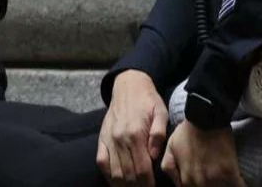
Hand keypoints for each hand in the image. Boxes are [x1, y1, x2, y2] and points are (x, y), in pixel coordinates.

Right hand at [97, 70, 168, 185]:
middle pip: (128, 173)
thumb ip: (158, 133)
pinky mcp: (102, 138)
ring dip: (123, 184)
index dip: (149, 183)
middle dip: (138, 186)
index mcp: (135, 134)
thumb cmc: (147, 100)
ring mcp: (109, 139)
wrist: (128, 86)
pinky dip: (108, 175)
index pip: (142, 168)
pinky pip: (101, 161)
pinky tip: (116, 181)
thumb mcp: (160, 112)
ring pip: (114, 171)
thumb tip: (154, 154)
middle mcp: (119, 139)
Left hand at [161, 121, 243, 186]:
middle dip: (210, 186)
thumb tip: (177, 184)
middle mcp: (200, 182)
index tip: (203, 182)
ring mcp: (216, 178)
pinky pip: (238, 186)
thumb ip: (170, 168)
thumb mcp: (170, 149)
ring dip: (223, 185)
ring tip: (223, 179)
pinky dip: (238, 184)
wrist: (205, 119)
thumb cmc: (187, 133)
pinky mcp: (230, 172)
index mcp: (186, 179)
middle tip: (213, 178)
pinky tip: (236, 181)